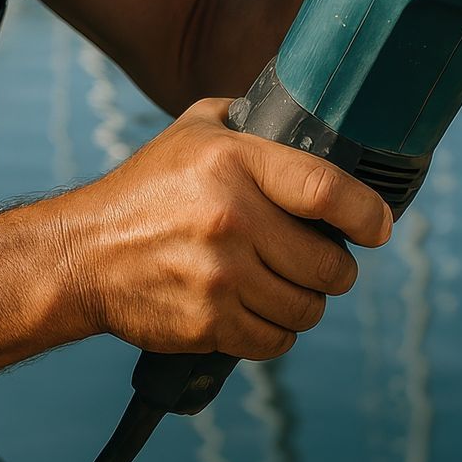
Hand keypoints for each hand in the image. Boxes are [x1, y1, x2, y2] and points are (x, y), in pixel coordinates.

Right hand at [55, 98, 392, 359]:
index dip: (366, 214)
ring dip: (305, 303)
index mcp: (233, 163)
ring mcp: (219, 276)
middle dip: (335, 269)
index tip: (378, 227)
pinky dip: (275, 332)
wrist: (83, 254)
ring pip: (307, 309)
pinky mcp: (208, 323)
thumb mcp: (194, 130)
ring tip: (283, 286)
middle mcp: (230, 219)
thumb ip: (250, 120)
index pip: (326, 190)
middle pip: (329, 265)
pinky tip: (255, 310)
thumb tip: (307, 119)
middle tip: (321, 262)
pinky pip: (275, 342)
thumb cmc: (146, 190)